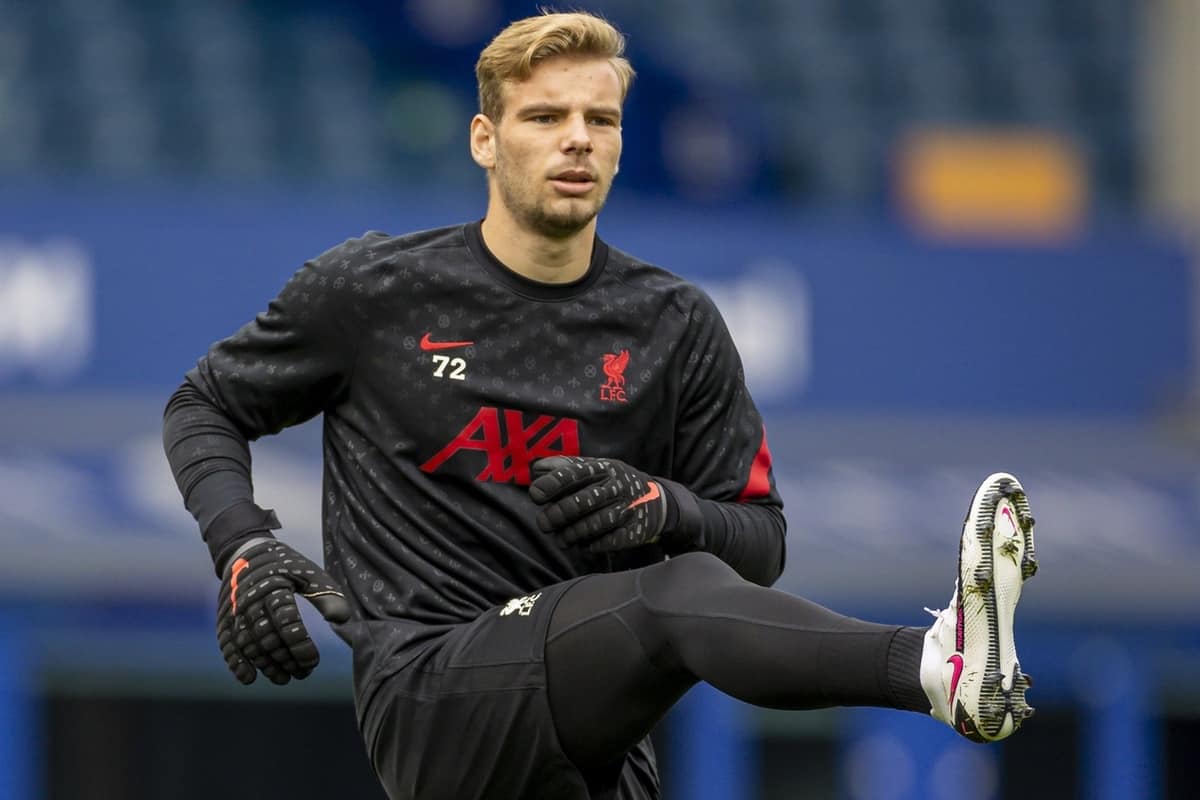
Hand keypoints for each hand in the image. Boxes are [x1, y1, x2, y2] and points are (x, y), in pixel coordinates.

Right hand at [216, 538, 350, 684]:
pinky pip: (227, 645)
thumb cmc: (286, 566)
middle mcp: (251, 601)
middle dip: (287, 660)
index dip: (300, 645)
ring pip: (250, 646)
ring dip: (266, 666)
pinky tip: (249, 679)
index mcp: (274, 587)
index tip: (313, 661)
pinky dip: (236, 663)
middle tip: (304, 673)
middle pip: (269, 638)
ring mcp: (234, 612)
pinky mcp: (224, 620)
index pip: (287, 622)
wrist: (247, 553)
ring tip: (284, 679)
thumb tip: (343, 619)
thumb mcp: (309, 574)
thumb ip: (326, 595)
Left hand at [529, 456, 669, 551]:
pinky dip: (592, 545)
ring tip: (560, 539)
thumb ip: (565, 467)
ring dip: (572, 534)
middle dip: (558, 514)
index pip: (575, 473)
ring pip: (595, 524)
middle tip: (544, 523)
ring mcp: (627, 508)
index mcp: (604, 468)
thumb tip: (536, 469)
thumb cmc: (614, 483)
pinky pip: (609, 541)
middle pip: (583, 501)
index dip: (553, 483)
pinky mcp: (634, 530)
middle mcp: (617, 486)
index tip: (536, 494)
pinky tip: (582, 545)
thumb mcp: (595, 468)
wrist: (656, 501)